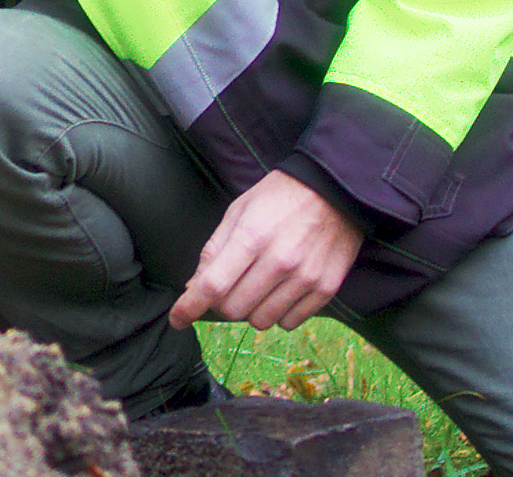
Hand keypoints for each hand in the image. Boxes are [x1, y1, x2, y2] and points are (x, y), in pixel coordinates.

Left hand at [170, 170, 360, 330]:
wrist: (335, 189)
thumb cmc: (280, 197)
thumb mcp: (240, 211)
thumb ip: (214, 250)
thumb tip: (194, 287)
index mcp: (252, 237)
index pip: (213, 286)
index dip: (189, 307)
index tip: (177, 319)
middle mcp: (279, 261)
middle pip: (234, 309)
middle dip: (222, 304)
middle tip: (230, 287)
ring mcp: (305, 277)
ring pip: (261, 321)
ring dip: (251, 310)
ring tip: (259, 286)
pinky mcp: (325, 288)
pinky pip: (290, 322)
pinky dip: (279, 313)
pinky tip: (281, 291)